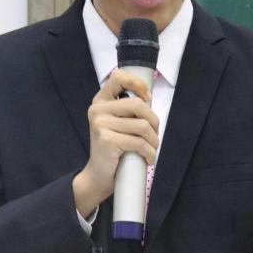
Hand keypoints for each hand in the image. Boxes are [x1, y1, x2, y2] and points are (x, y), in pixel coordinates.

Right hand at [72, 69, 158, 216]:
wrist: (98, 175)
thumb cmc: (113, 148)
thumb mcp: (117, 123)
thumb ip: (128, 110)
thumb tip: (149, 99)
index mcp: (100, 101)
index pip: (118, 77)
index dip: (138, 84)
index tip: (147, 98)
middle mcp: (98, 110)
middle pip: (138, 105)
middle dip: (154, 122)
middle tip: (154, 135)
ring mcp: (101, 125)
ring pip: (143, 126)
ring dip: (154, 141)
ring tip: (151, 149)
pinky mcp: (107, 141)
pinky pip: (139, 143)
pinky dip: (149, 153)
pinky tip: (148, 159)